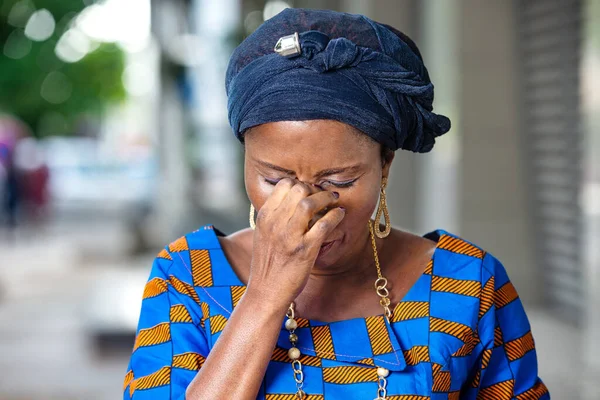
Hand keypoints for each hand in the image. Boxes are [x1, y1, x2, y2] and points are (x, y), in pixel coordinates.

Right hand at [246, 178, 344, 308]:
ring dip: (327, 198)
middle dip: (315, 189)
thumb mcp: (263, 235)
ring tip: (334, 200)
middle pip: (298, 189)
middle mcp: (275, 223)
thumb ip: (274, 216)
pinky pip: (324, 224)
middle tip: (324, 194)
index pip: (284, 185)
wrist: (266, 292)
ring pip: (310, 203)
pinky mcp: (305, 250)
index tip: (309, 190)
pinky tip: (340, 215)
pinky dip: (335, 216)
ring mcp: (290, 237)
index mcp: (264, 217)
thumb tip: (291, 200)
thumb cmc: (267, 265)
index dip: (300, 183)